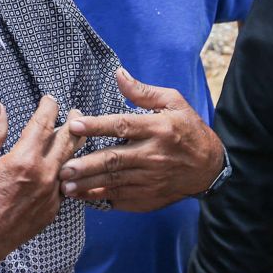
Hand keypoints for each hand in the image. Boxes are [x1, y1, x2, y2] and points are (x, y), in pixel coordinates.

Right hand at [0, 96, 86, 264]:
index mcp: (25, 159)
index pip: (42, 125)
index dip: (48, 108)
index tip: (50, 99)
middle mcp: (44, 175)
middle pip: (66, 141)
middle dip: (72, 123)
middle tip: (75, 111)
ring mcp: (51, 194)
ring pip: (70, 163)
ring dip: (75, 145)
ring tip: (77, 134)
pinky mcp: (52, 209)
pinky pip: (65, 185)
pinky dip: (67, 171)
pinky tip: (67, 167)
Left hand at [59, 68, 223, 210]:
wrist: (210, 168)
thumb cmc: (189, 130)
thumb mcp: (174, 103)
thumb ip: (143, 92)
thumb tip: (118, 73)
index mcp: (158, 129)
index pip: (123, 126)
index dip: (97, 126)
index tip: (75, 125)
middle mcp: (153, 156)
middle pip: (115, 160)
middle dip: (87, 165)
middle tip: (63, 167)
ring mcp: (151, 180)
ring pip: (114, 183)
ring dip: (88, 185)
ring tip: (66, 185)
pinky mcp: (149, 197)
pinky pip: (121, 198)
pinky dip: (101, 199)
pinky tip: (83, 197)